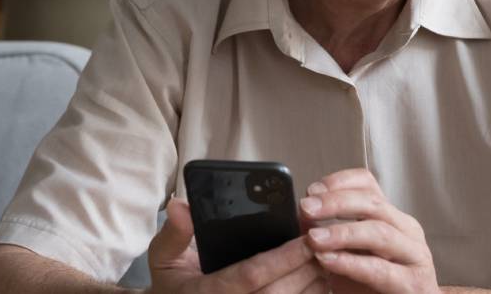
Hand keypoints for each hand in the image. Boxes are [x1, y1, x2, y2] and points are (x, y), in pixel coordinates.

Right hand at [146, 197, 327, 293]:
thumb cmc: (173, 285)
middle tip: (325, 241)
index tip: (307, 237)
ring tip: (327, 255)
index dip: (283, 258)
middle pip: (279, 293)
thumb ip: (174, 233)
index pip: (252, 276)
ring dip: (314, 282)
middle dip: (306, 267)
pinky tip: (319, 276)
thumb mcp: (163, 259)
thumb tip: (180, 205)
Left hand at [299, 169, 438, 293]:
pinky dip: (351, 263)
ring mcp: (414, 255)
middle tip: (306, 208)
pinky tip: (329, 261)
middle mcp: (406, 230)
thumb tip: (302, 216)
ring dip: (342, 232)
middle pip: (372, 203)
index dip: (339, 182)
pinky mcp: (413, 283)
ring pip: (379, 232)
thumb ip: (327, 235)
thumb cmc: (372, 287)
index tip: (312, 190)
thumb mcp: (347, 254)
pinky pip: (380, 269)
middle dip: (335, 203)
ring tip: (314, 238)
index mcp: (390, 217)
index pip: (368, 184)